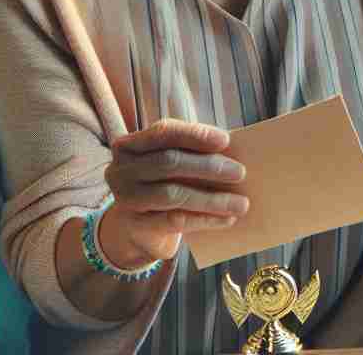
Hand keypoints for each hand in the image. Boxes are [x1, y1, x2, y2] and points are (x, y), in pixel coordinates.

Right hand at [101, 119, 248, 265]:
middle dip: (208, 166)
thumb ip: (191, 155)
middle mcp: (121, 170)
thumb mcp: (170, 167)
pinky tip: (227, 219)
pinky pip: (175, 221)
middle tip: (240, 173)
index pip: (164, 132)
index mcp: (130, 145)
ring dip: (212, 198)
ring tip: (241, 203)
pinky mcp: (136, 226)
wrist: (137, 229)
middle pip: (169, 162)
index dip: (195, 135)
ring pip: (173, 194)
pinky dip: (205, 219)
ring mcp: (126, 199)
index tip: (226, 140)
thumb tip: (232, 155)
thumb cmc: (161, 187)